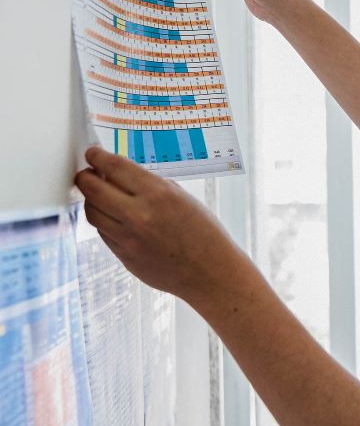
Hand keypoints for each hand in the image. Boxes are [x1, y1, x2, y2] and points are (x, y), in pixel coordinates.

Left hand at [74, 148, 251, 304]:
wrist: (210, 272)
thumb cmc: (204, 233)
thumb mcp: (183, 199)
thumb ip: (152, 187)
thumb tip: (122, 177)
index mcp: (158, 194)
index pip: (115, 167)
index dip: (99, 157)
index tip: (93, 153)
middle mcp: (139, 214)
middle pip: (93, 189)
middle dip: (84, 177)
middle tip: (85, 173)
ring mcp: (128, 238)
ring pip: (92, 212)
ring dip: (91, 200)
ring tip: (97, 195)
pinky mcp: (123, 255)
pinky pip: (103, 232)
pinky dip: (103, 220)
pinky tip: (112, 216)